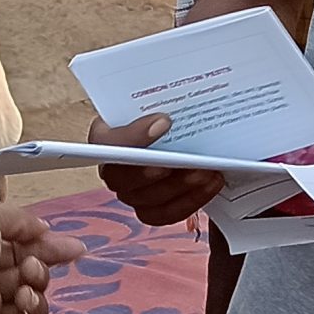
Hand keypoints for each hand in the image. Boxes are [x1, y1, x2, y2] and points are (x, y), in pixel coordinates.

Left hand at [0, 200, 86, 313]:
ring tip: (21, 297)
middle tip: (29, 271)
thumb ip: (18, 218)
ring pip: (35, 311)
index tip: (76, 250)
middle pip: (34, 281)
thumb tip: (44, 230)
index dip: (51, 250)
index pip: (26, 252)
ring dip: (37, 301)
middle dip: (41, 274)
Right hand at [90, 113, 221, 225]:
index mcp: (104, 136)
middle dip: (155, 170)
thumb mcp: (162, 99)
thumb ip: (162, 102)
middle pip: (121, 178)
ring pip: (144, 199)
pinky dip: (188, 202)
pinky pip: (163, 214)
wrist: (177, 134)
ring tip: (207, 172)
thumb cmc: (165, 112)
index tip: (165, 122)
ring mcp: (130, 192)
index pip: (105, 141)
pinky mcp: (149, 209)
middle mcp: (112, 168)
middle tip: (189, 160)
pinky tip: (210, 184)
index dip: (133, 136)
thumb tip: (170, 114)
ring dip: (178, 187)